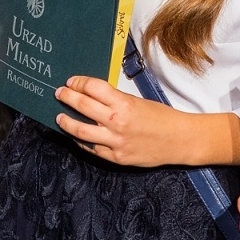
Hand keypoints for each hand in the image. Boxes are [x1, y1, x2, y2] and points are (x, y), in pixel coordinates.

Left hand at [53, 76, 191, 166]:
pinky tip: (76, 137)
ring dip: (66, 122)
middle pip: (82, 106)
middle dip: (67, 97)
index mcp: (124, 104)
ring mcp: (115, 142)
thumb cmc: (162, 118)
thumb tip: (93, 96)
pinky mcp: (116, 158)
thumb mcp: (138, 102)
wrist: (180, 140)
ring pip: (80, 131)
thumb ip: (115, 100)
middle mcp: (116, 122)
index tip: (71, 81)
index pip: (92, 88)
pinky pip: (92, 149)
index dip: (78, 83)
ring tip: (59, 117)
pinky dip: (81, 142)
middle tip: (59, 93)